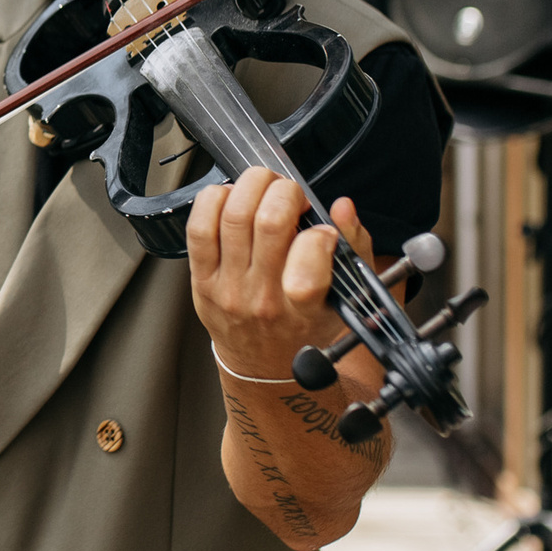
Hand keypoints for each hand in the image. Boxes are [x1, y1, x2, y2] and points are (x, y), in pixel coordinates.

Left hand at [185, 168, 370, 379]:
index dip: (321, 232)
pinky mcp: (201, 279)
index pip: (311, 258)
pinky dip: (215, 200)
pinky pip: (198, 227)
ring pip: (234, 215)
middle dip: (285, 191)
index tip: (323, 231)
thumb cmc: (304, 326)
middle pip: (269, 222)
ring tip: (265, 189)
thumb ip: (353, 248)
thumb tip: (343, 208)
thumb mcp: (343, 297)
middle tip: (291, 195)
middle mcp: (264, 298)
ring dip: (252, 187)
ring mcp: (229, 289)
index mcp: (304, 307)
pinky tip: (232, 200)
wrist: (263, 363)